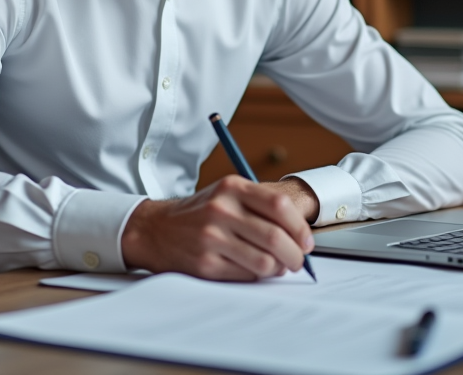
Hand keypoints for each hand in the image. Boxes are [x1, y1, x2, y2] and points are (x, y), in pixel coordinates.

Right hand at [121, 175, 314, 280]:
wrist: (155, 229)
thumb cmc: (200, 212)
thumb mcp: (226, 193)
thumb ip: (260, 204)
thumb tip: (299, 234)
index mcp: (232, 187)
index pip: (279, 207)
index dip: (300, 228)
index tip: (306, 241)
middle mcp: (221, 210)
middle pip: (275, 237)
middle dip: (296, 255)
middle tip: (299, 261)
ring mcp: (212, 238)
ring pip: (265, 261)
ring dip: (279, 269)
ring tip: (278, 266)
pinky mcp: (206, 264)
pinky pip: (247, 275)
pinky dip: (258, 275)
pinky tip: (254, 269)